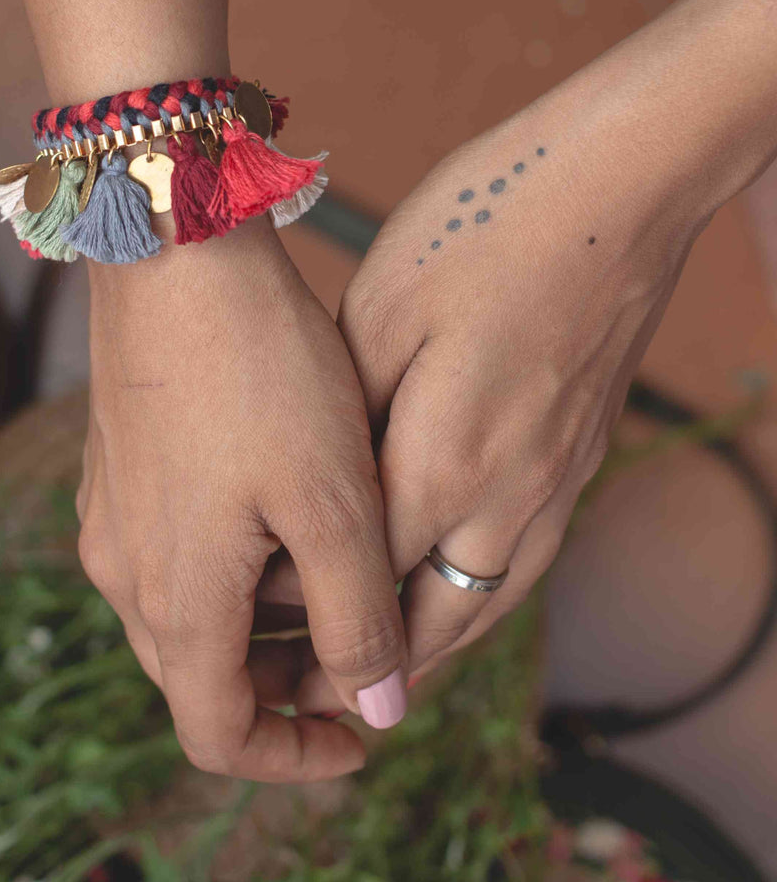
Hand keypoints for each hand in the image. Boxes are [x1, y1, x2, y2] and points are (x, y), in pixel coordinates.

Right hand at [76, 215, 407, 782]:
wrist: (173, 250)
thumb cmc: (262, 373)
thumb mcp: (335, 506)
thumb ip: (358, 621)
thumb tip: (381, 714)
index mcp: (176, 603)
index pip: (219, 736)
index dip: (292, 759)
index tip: (360, 740)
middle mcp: (123, 577)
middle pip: (200, 682)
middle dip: (283, 691)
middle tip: (361, 655)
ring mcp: (110, 522)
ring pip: (186, 620)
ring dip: (259, 631)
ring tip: (335, 584)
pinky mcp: (114, 476)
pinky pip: (170, 561)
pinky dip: (230, 577)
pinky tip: (284, 520)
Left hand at [331, 0, 776, 687]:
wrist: (620, 185)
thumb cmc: (484, 228)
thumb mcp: (378, 312)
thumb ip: (343, 422)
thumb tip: (310, 490)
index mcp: (444, 465)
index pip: (365, 593)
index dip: (310, 634)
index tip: (261, 659)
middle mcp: (510, 498)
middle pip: (432, 627)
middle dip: (369, 671)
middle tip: (309, 697)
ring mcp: (558, 486)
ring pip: (485, 608)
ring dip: (425, 648)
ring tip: (370, 666)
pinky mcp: (583, 462)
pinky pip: (520, 566)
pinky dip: (472, 600)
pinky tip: (441, 591)